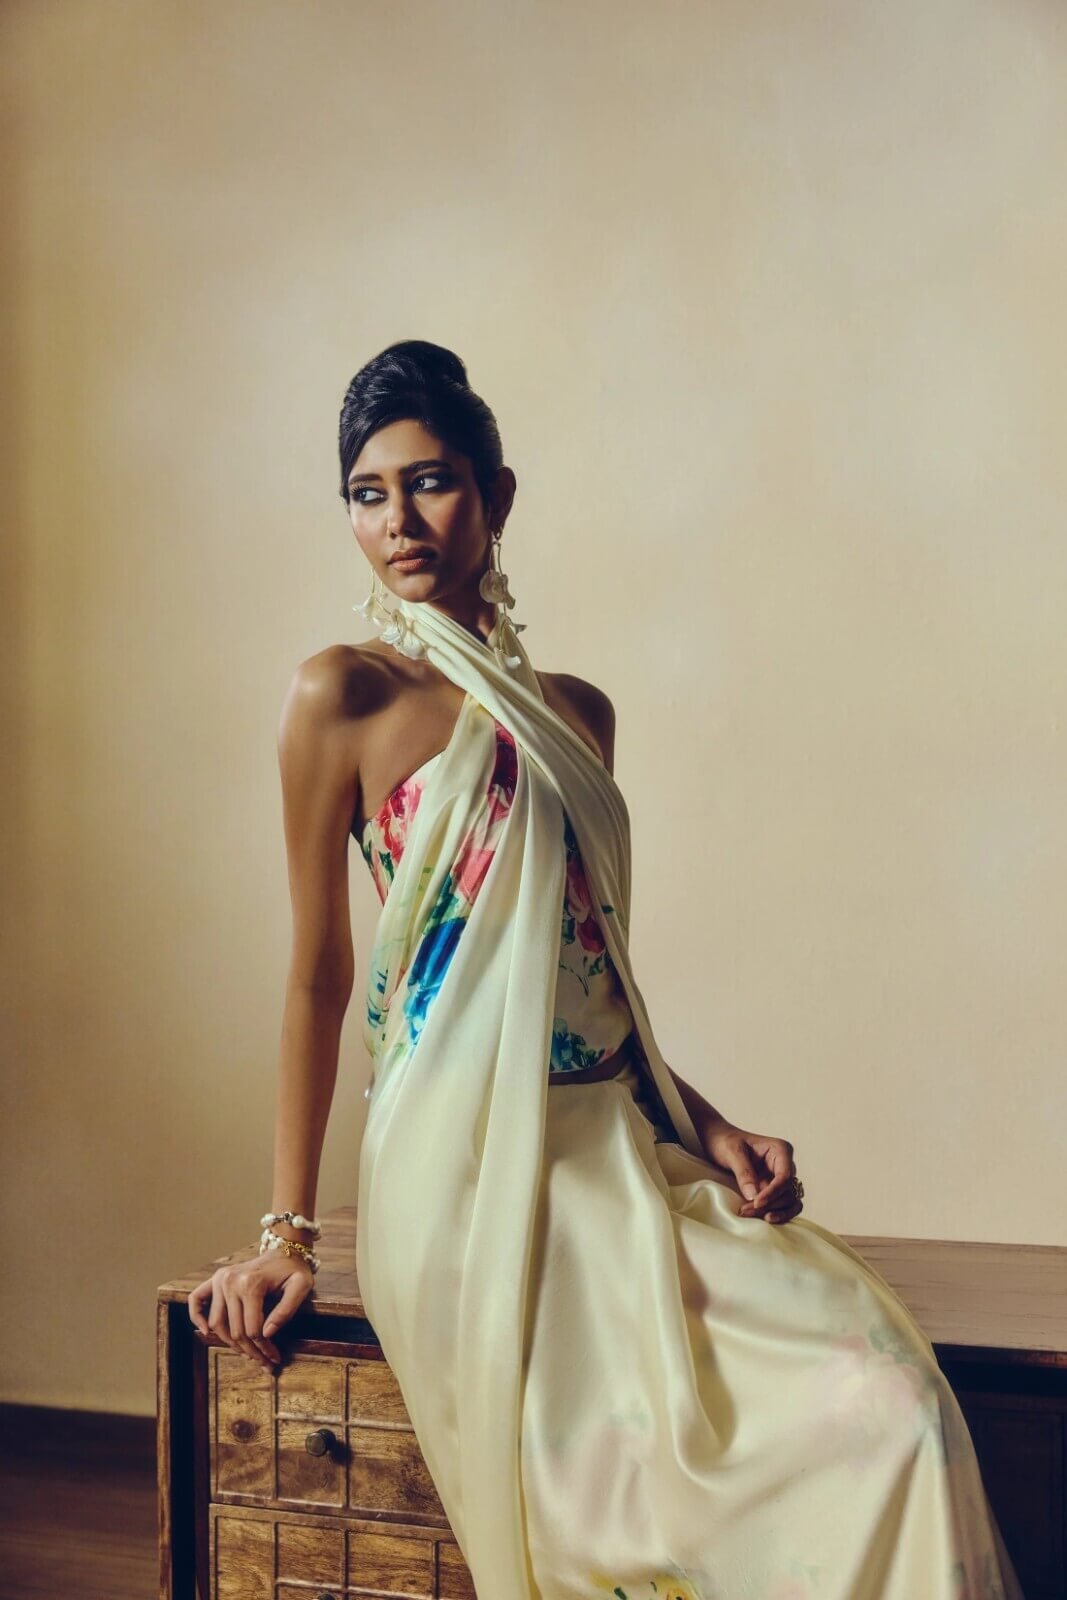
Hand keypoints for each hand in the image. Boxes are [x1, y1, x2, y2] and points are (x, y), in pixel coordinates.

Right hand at [188, 1250, 313, 1368]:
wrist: (285, 1248)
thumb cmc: (294, 1269)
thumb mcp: (301, 1286)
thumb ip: (286, 1310)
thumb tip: (266, 1334)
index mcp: (251, 1283)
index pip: (252, 1329)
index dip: (264, 1349)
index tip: (274, 1359)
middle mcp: (231, 1282)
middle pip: (235, 1331)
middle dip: (251, 1352)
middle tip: (265, 1364)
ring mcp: (220, 1279)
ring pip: (217, 1324)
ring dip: (230, 1344)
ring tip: (248, 1354)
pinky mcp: (215, 1278)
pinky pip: (197, 1300)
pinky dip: (197, 1317)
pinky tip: (206, 1332)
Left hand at [701, 1119, 802, 1224]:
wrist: (718, 1141)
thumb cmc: (726, 1141)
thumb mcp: (732, 1152)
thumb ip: (744, 1172)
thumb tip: (753, 1196)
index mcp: (780, 1150)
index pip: (785, 1176)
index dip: (773, 1192)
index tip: (756, 1203)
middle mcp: (785, 1164)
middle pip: (788, 1191)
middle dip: (770, 1204)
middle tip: (746, 1210)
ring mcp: (780, 1178)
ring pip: (790, 1201)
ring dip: (775, 1212)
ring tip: (753, 1215)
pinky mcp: (775, 1189)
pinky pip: (784, 1206)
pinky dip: (777, 1213)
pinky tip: (763, 1218)